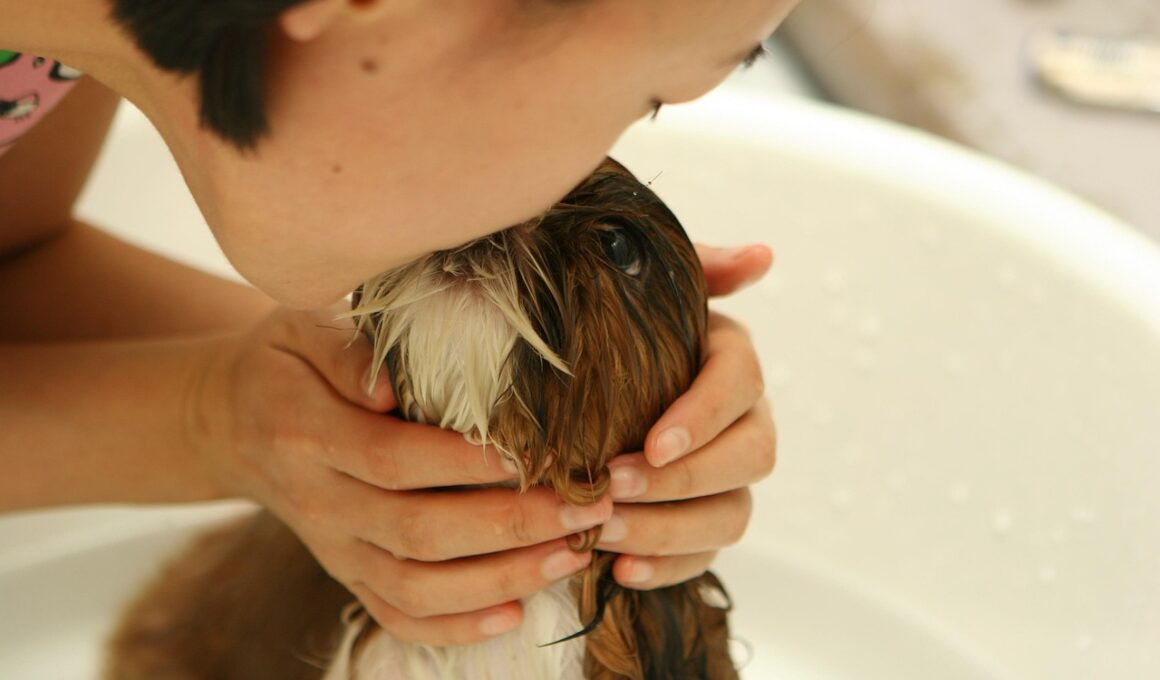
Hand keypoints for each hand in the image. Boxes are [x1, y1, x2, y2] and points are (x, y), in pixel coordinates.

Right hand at [187, 306, 612, 644]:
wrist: (232, 422)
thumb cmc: (287, 363)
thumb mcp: (300, 327)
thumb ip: (346, 348)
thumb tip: (389, 384)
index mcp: (307, 434)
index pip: (396, 459)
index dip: (467, 463)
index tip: (537, 453)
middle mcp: (320, 503)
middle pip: (418, 531)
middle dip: (510, 526)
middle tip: (585, 506)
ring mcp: (333, 548)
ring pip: (416, 587)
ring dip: (500, 579)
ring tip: (572, 555)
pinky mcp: (346, 575)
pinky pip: (396, 616)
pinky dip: (455, 627)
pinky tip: (515, 614)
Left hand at [595, 243, 777, 587]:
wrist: (579, 375)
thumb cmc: (610, 328)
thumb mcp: (642, 288)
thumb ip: (697, 268)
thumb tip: (762, 256)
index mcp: (729, 358)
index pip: (740, 384)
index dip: (704, 417)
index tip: (653, 443)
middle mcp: (742, 419)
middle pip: (751, 457)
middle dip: (685, 479)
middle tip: (614, 486)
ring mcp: (728, 476)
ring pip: (733, 514)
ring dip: (671, 530)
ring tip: (606, 534)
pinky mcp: (704, 521)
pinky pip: (705, 555)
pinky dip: (667, 568)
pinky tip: (620, 572)